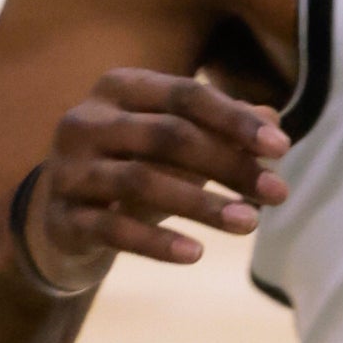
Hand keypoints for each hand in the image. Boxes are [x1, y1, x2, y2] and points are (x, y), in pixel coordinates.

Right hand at [18, 66, 288, 290]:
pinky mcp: (60, 217)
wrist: (67, 217)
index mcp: (120, 88)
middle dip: (228, 164)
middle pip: (168, 136)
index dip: (235, 119)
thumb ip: (223, 127)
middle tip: (278, 193)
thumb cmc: (136, 165)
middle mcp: (86, 120)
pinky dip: (157, 242)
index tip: (282, 148)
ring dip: (202, 204)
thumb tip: (274, 119)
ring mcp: (67, 168)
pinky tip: (197, 254)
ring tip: (250, 224)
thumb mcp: (179, 143)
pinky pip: (112, 229)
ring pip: (141, 181)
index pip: (185, 95)